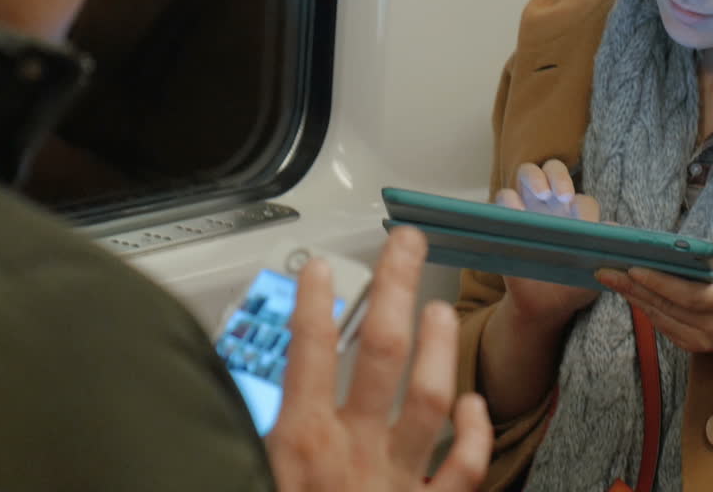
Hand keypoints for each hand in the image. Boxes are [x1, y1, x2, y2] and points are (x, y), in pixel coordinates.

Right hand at [267, 227, 492, 491]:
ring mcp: (397, 480)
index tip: (321, 266)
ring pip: (430, 397)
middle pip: (382, 351)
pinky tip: (474, 404)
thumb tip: (238, 401)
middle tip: (407, 245)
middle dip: (396, 287)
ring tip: (442, 308)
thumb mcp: (253, 475)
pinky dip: (474, 431)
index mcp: (303, 443)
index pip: (309, 352)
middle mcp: (355, 452)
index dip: (315, 300)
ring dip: (440, 346)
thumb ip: (255, 434)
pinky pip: (465, 466)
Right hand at [495, 160, 600, 326]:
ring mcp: (526, 207)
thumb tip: (613, 229)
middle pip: (554, 170)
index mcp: (576, 215)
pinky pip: (503, 198)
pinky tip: (516, 213)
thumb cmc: (571, 285)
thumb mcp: (590, 273)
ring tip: (543, 195)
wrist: (543, 305)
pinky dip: (509, 201)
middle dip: (559, 177)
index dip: (585, 209)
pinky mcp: (504, 217)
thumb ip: (603, 252)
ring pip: (527, 172)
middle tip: (564, 196)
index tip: (586, 224)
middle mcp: (552, 204)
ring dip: (535, 178)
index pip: (583, 201)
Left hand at [596, 244, 712, 358]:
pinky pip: (660, 324)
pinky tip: (626, 290)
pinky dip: (642, 306)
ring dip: (632, 296)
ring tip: (609, 277)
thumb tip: (697, 248)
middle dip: (635, 287)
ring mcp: (701, 340)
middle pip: (669, 307)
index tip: (634, 267)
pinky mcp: (689, 345)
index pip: (691, 295)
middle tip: (607, 270)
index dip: (661, 283)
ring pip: (660, 317)